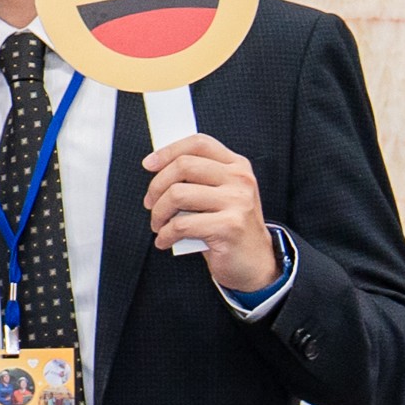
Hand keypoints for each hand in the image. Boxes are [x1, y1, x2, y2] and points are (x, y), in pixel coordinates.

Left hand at [146, 131, 279, 292]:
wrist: (255, 261)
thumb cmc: (228, 227)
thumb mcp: (220, 195)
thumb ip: (198, 178)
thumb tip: (157, 166)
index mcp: (237, 166)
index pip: (199, 143)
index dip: (169, 151)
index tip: (148, 164)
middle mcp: (240, 179)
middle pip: (183, 166)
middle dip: (156, 186)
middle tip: (151, 204)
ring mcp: (237, 202)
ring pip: (177, 194)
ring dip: (158, 213)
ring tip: (159, 225)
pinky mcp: (229, 226)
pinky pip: (180, 225)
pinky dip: (165, 235)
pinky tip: (165, 241)